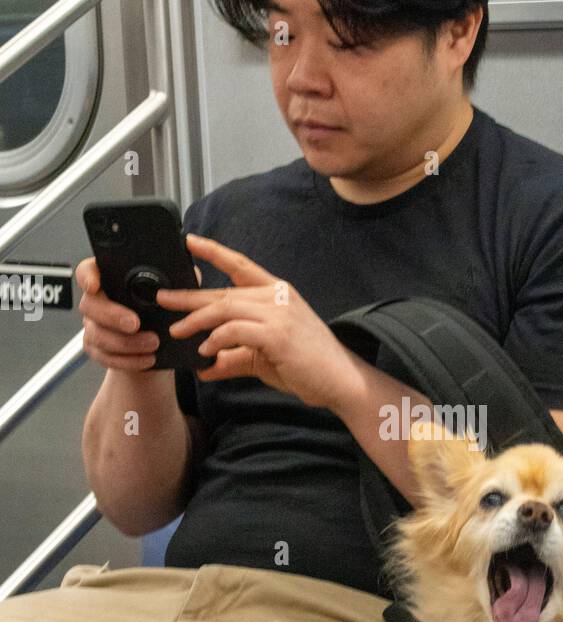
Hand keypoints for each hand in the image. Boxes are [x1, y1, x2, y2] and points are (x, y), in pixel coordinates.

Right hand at [74, 255, 198, 371]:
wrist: (158, 348)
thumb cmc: (162, 315)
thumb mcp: (172, 296)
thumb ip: (176, 281)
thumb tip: (190, 272)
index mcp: (110, 281)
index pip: (88, 271)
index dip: (87, 276)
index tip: (95, 285)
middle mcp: (97, 302)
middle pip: (90, 305)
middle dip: (112, 315)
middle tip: (135, 323)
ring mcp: (94, 326)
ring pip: (98, 334)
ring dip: (126, 342)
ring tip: (152, 344)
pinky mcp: (97, 349)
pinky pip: (105, 356)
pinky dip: (127, 360)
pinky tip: (146, 359)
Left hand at [154, 235, 360, 408]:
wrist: (340, 380)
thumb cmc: (306, 367)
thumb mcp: (263, 358)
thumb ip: (233, 357)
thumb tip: (205, 367)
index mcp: (278, 293)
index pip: (241, 265)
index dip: (214, 251)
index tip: (189, 241)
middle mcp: (278, 297)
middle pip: (224, 291)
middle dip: (190, 295)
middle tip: (163, 298)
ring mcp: (279, 313)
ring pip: (225, 309)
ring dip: (197, 320)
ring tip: (177, 331)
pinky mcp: (277, 334)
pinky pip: (235, 330)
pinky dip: (216, 340)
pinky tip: (205, 351)